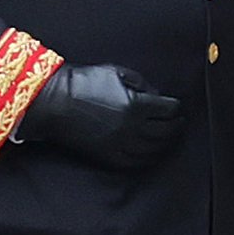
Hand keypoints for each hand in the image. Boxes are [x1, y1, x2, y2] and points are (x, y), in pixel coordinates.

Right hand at [18, 63, 184, 168]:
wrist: (54, 102)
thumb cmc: (84, 82)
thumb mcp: (116, 72)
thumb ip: (141, 84)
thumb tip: (157, 97)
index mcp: (136, 105)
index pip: (169, 110)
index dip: (176, 107)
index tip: (177, 106)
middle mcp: (131, 128)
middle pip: (166, 131)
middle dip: (176, 125)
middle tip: (179, 122)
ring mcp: (120, 144)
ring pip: (154, 149)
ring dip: (165, 143)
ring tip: (168, 137)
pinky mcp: (108, 155)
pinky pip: (135, 161)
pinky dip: (148, 157)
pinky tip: (151, 151)